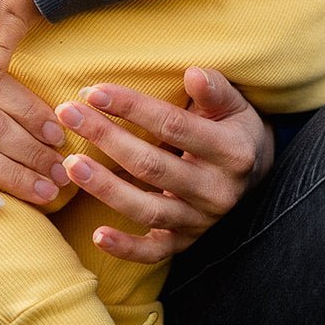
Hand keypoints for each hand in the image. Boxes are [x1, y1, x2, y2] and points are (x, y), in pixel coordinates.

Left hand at [55, 67, 273, 263]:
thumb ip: (214, 88)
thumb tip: (193, 73)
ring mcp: (200, 220)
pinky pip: (154, 251)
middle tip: (67, 114)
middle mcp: (215, 191)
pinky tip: (97, 235)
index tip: (93, 91)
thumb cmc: (235, 125)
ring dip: (105, 187)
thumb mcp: (234, 102)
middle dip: (105, 137)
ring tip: (70, 164)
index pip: (171, 125)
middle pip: (151, 165)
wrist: (257, 170)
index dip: (131, 107)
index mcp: (230, 151)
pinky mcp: (186, 241)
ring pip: (147, 209)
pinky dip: (126, 248)